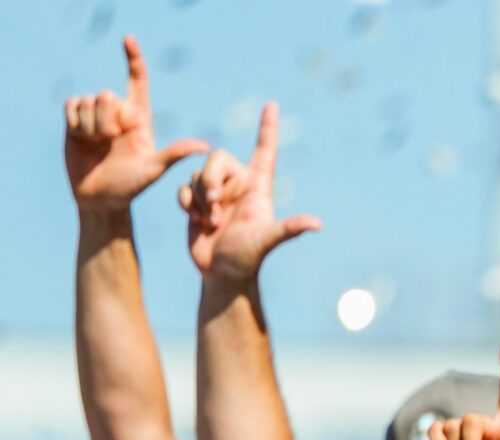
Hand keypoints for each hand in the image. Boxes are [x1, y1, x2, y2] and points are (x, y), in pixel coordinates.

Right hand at [64, 37, 207, 212]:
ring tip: (97, 145)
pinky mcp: (74, 121)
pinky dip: (74, 123)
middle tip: (111, 142)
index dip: (133, 59)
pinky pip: (70, 105)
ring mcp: (95, 116)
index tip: (128, 39)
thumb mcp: (153, 170)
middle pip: (108, 95)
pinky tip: (81, 139)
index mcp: (139, 117)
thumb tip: (205, 146)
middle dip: (107, 120)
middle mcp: (117, 112)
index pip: (137, 80)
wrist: (99, 200)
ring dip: (90, 127)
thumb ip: (175, 154)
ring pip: (88, 101)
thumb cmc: (129, 188)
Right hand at [180, 102, 319, 281]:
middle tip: (214, 207)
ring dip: (199, 198)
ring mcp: (217, 193)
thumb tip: (316, 224)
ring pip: (198, 174)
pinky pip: (183, 187)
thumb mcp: (266, 241)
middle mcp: (238, 186)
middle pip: (216, 158)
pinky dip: (186, 203)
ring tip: (210, 222)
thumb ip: (288, 230)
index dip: (267, 128)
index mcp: (257, 188)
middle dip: (210, 180)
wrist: (221, 275)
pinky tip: (196, 221)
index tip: (272, 104)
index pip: (264, 151)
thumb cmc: (247, 259)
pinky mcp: (197, 202)